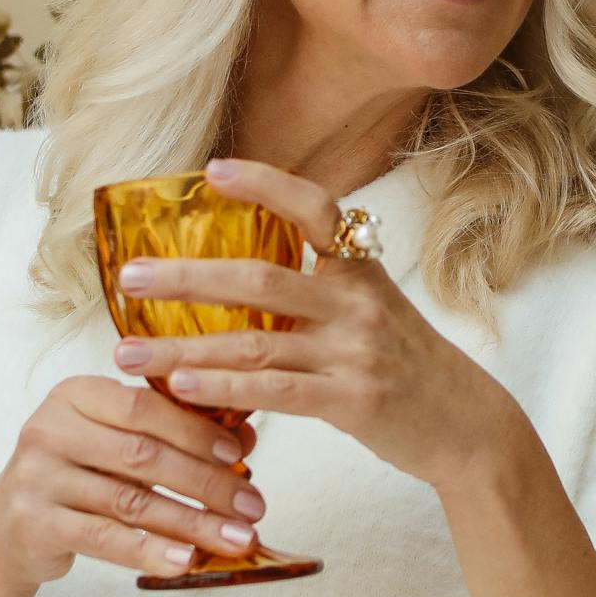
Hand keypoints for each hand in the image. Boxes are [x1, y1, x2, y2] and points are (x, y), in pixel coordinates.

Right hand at [0, 372, 267, 584]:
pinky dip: (150, 550)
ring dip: (192, 522)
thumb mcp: (117, 446)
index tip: (239, 454)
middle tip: (253, 506)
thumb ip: (173, 436)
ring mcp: (38, 477)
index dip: (195, 429)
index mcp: (74, 395)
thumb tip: (246, 439)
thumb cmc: (75, 478)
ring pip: (130, 500)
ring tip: (236, 539)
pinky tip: (186, 560)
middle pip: (143, 454)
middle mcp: (49, 429)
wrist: (5, 530)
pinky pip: (105, 538)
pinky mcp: (34, 524)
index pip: (143, 405)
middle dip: (206, 482)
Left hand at [111, 154, 517, 490]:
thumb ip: (317, 292)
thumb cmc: (408, 366)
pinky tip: (182, 387)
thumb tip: (234, 284)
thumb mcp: (372, 311)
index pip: (311, 208)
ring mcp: (355, 351)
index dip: (262, 184)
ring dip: (182, 348)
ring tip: (128, 353)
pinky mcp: (354, 400)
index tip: (209, 172)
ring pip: (253, 344)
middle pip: (258, 280)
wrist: (467, 424)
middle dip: (185, 278)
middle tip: (128, 276)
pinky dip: (223, 388)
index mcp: (359, 270)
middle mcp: (357, 302)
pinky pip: (275, 391)